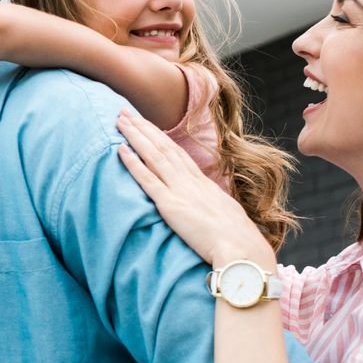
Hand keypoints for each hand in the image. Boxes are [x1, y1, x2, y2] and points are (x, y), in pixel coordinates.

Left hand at [114, 110, 272, 267]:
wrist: (242, 251)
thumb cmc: (238, 242)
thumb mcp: (226, 218)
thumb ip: (213, 210)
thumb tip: (209, 213)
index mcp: (204, 185)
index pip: (178, 154)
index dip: (160, 138)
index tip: (147, 125)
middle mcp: (192, 182)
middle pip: (164, 147)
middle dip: (144, 127)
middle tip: (125, 111)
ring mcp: (181, 191)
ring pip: (154, 155)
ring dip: (135, 136)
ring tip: (119, 119)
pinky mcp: (170, 206)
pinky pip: (147, 179)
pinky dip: (133, 162)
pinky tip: (120, 149)